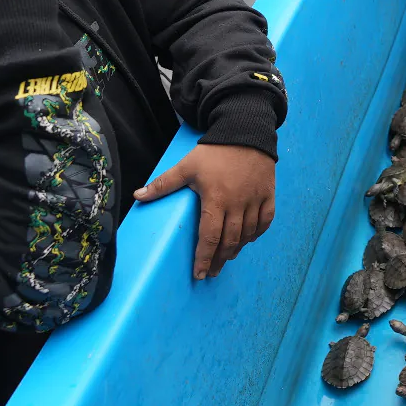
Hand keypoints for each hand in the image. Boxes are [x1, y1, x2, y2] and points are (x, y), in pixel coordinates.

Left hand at [134, 143, 275, 279]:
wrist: (247, 132)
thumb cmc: (215, 151)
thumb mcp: (187, 166)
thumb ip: (163, 184)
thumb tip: (137, 196)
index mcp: (216, 199)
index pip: (210, 237)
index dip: (204, 258)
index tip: (199, 274)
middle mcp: (238, 204)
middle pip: (229, 240)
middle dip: (219, 260)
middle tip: (212, 272)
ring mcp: (255, 200)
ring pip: (248, 233)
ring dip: (237, 249)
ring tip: (227, 258)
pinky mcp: (268, 194)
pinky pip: (266, 220)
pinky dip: (257, 233)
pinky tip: (248, 239)